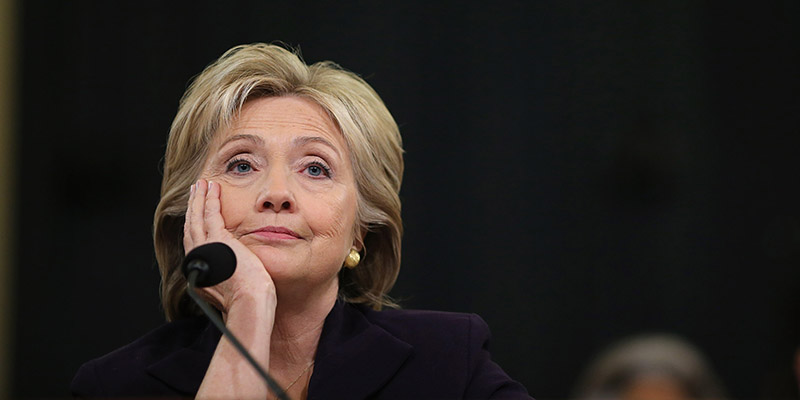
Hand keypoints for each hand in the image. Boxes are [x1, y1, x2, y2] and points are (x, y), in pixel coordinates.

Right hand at [184, 179, 276, 315]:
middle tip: (195, 192)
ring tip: (201, 185)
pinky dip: (209, 199)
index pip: (196, 243)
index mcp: (201, 272)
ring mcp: (205, 249)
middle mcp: (197, 259)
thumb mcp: (235, 287)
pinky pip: (209, 214)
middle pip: (191, 227)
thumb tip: (238, 272)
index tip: (199, 213)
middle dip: (193, 208)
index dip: (196, 225)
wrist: (249, 303)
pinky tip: (212, 189)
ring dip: (198, 199)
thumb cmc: (250, 301)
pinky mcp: (216, 240)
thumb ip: (231, 276)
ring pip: (196, 218)